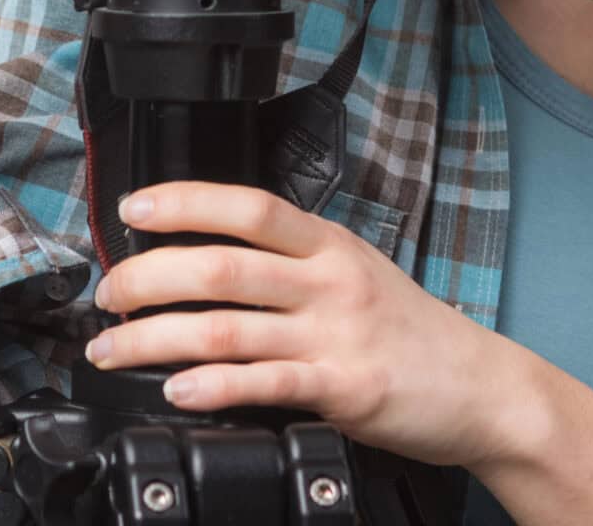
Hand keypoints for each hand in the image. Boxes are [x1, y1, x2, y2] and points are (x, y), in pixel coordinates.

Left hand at [83, 181, 523, 472]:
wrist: (484, 389)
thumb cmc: (414, 334)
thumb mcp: (358, 272)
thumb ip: (293, 264)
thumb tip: (209, 260)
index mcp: (330, 245)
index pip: (248, 206)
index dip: (184, 201)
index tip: (133, 208)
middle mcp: (330, 283)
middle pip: (220, 267)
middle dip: (147, 279)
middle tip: (109, 296)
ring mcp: (336, 336)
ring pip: (226, 329)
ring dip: (154, 339)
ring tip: (113, 350)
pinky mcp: (344, 388)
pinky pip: (264, 384)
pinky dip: (211, 386)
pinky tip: (176, 390)